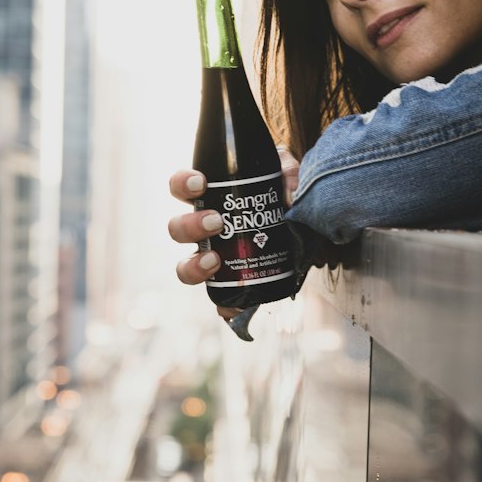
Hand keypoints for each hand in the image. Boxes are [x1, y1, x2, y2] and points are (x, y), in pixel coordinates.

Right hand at [167, 147, 298, 320]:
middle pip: (177, 229)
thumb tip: (288, 195)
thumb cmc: (282, 192)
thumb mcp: (286, 174)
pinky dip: (223, 307)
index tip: (201, 183)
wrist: (303, 226)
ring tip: (215, 261)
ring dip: (193, 265)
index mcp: (210, 197)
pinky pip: (218, 300)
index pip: (181, 187)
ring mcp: (212, 258)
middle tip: (217, 223)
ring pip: (185, 266)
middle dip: (190, 226)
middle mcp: (203, 229)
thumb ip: (289, 173)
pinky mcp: (230, 284)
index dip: (182, 184)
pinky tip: (235, 308)